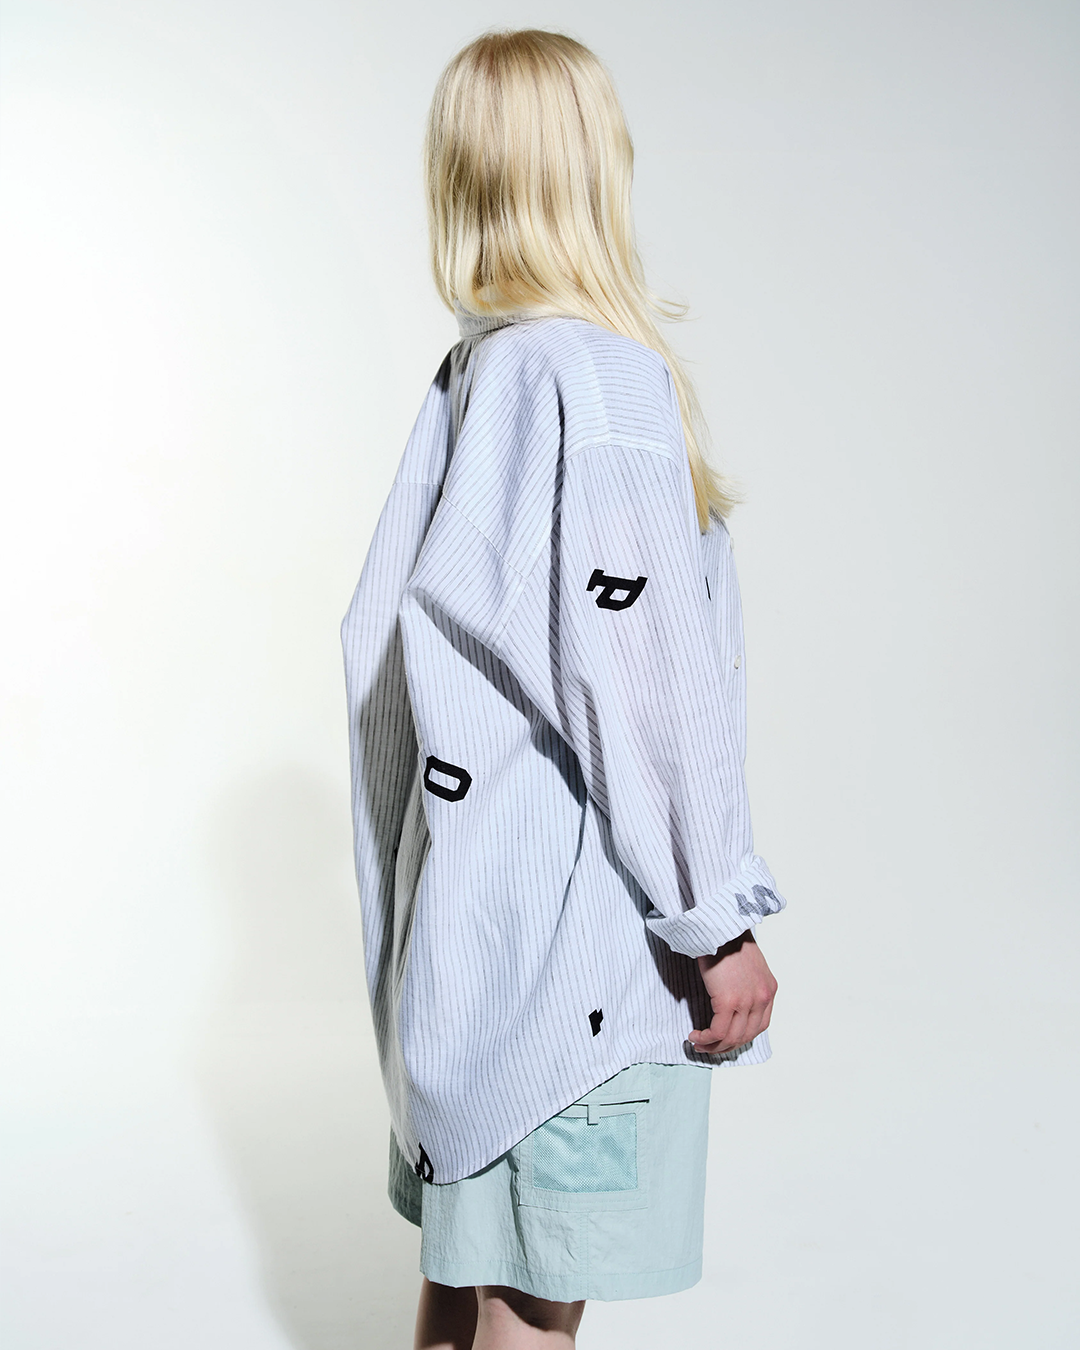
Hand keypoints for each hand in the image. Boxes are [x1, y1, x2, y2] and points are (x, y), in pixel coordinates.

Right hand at [687, 929, 776, 1053]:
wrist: (719, 925)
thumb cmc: (727, 940)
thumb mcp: (747, 965)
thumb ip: (745, 984)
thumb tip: (730, 1003)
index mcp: (768, 989)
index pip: (759, 1026)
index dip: (741, 1037)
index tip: (724, 1039)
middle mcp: (762, 998)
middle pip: (746, 1036)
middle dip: (725, 1046)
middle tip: (708, 1047)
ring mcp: (747, 1001)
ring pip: (732, 1037)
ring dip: (713, 1046)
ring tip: (698, 1043)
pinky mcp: (728, 1001)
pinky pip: (717, 1031)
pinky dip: (706, 1038)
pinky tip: (695, 1036)